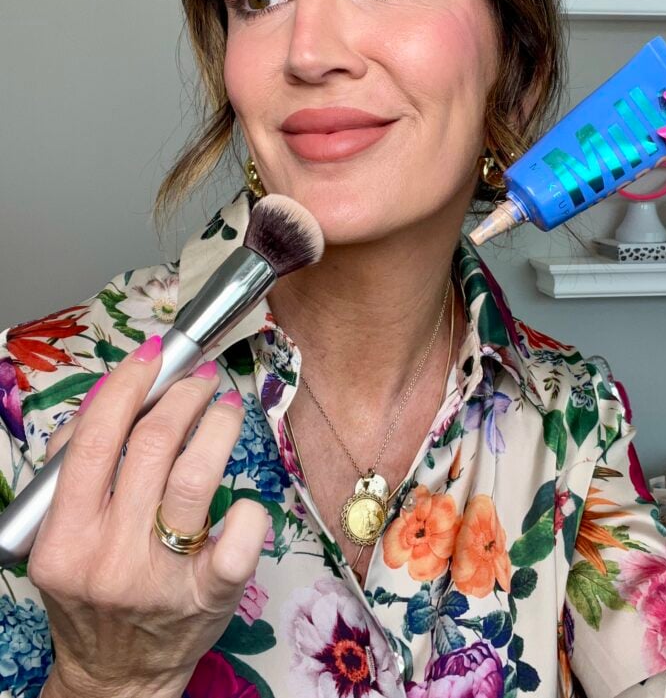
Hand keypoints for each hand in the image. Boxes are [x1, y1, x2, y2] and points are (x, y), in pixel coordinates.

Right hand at [28, 336, 268, 697]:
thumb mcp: (60, 536)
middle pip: (152, 446)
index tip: (153, 356)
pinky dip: (250, 507)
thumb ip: (70, 469)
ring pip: (196, 477)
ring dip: (217, 426)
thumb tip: (109, 398)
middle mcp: (109, 556)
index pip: (94, 439)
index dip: (127, 385)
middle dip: (182, 396)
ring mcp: (162, 577)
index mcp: (65, 536)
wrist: (118, 675)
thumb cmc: (92, 593)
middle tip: (198, 381)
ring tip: (224, 408)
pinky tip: (245, 494)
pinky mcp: (210, 595)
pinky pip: (240, 537)